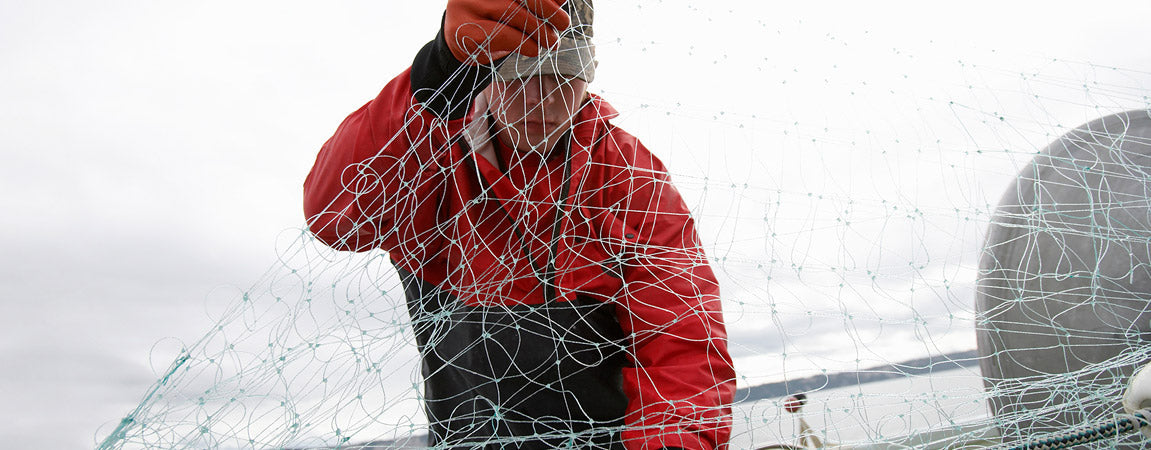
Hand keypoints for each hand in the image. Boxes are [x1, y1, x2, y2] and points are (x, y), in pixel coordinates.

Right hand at [444, 0, 569, 64]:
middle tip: (563, 24)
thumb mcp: (516, 7)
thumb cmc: (494, 20)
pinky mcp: (463, 29)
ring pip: (512, 13)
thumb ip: (536, 1)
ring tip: (551, 42)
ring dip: (538, 30)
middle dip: (547, 10)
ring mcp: (466, 5)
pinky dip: (523, 43)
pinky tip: (534, 50)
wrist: (461, 42)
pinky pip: (501, 35)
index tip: (562, 2)